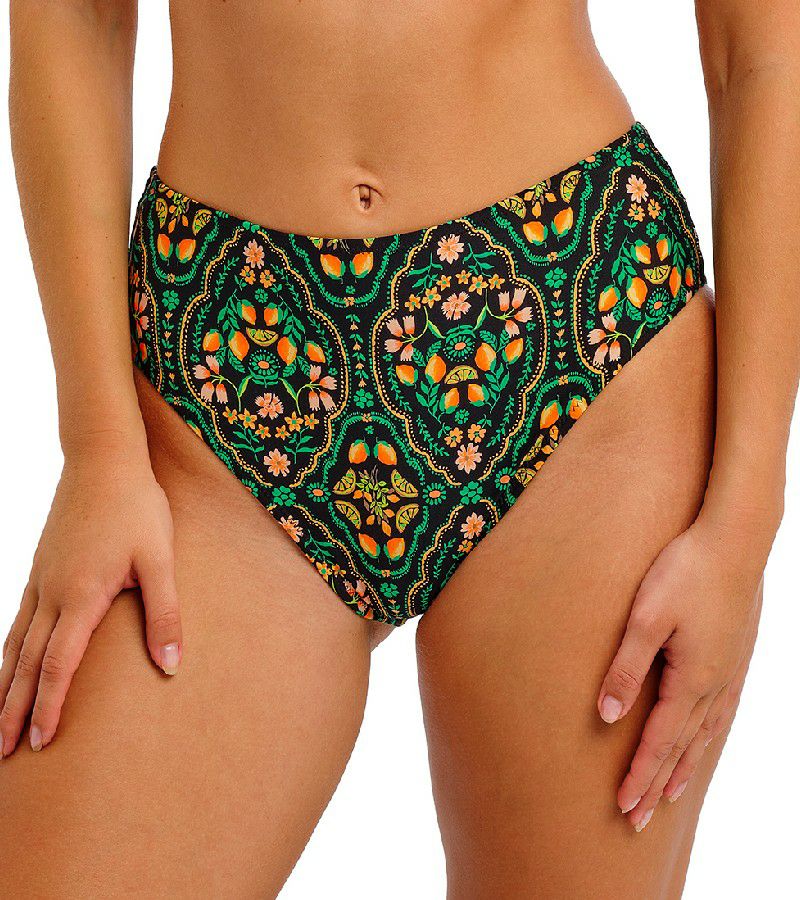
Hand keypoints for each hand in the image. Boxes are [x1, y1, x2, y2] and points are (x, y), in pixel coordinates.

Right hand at [0, 441, 181, 755]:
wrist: (104, 461)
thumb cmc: (137, 508)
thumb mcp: (159, 559)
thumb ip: (165, 613)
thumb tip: (171, 665)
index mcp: (81, 596)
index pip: (58, 664)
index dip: (48, 705)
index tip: (40, 741)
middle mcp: (50, 593)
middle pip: (24, 663)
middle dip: (12, 710)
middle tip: (3, 753)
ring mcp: (39, 579)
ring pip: (13, 643)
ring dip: (3, 685)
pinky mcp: (39, 567)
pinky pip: (17, 619)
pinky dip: (8, 651)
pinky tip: (10, 662)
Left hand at [596, 513, 769, 830]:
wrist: (735, 540)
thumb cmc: (685, 573)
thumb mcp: (646, 619)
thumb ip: (625, 668)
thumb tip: (606, 717)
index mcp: (691, 680)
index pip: (659, 742)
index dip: (639, 776)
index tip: (622, 807)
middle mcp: (714, 686)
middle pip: (682, 748)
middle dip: (657, 785)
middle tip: (638, 820)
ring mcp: (729, 673)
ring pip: (703, 735)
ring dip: (683, 767)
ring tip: (670, 795)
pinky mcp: (734, 657)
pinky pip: (719, 714)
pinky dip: (705, 739)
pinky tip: (701, 740)